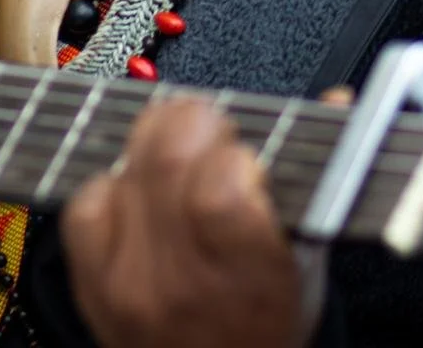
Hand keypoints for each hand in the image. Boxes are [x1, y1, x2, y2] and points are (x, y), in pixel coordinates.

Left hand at [60, 98, 326, 347]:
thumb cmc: (267, 323)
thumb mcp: (307, 260)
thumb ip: (318, 174)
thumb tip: (337, 98)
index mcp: (250, 277)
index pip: (222, 179)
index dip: (234, 150)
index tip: (246, 155)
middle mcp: (183, 281)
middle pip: (167, 153)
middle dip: (194, 121)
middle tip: (211, 135)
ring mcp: (128, 283)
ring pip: (124, 165)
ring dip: (151, 146)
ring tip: (178, 162)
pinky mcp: (89, 282)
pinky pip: (85, 199)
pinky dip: (111, 184)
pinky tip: (139, 197)